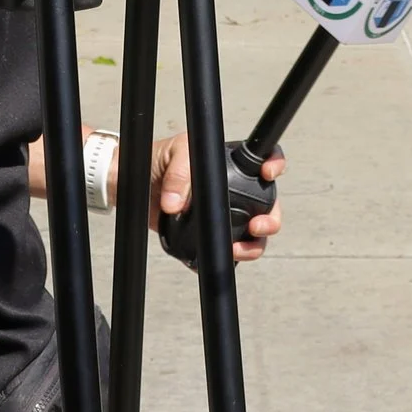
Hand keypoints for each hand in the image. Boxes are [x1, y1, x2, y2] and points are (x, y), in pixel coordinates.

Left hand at [151, 131, 284, 258]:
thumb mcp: (173, 153)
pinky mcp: (210, 234)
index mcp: (232, 163)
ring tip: (238, 250)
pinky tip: (215, 257)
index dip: (275, 166)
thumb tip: (175, 204)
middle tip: (257, 226)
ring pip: (253, 235)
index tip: (267, 176)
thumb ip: (179, 172)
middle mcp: (235, 190)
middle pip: (268, 206)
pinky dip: (225, 259)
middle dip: (271, 220)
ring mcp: (224, 214)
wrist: (137, 183)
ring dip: (253, 246)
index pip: (265, 159)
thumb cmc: (160, 159)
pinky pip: (225, 250)